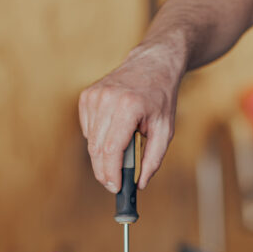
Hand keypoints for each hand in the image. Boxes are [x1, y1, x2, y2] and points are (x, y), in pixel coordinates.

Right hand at [78, 42, 183, 191]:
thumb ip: (153, 159)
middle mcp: (107, 99)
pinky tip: (114, 132)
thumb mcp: (166, 129)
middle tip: (113, 184)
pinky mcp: (87, 96)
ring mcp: (94, 96)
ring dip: (102, 156)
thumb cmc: (161, 97)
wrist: (152, 64)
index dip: (111, 173)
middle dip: (104, 171)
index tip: (115, 188)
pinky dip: (98, 138)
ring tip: (120, 156)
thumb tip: (139, 183)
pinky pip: (88, 129)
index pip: (112, 149)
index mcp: (128, 107)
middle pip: (97, 149)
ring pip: (91, 141)